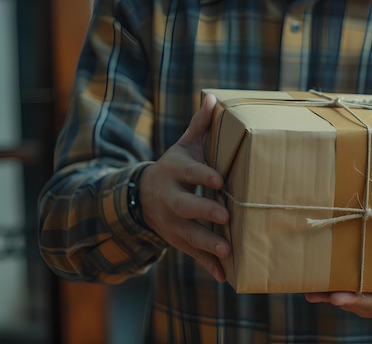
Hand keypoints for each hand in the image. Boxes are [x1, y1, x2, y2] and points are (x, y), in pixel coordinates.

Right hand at [139, 94, 230, 281]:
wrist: (143, 195)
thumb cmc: (175, 167)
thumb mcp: (183, 146)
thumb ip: (200, 126)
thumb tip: (212, 97)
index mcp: (174, 172)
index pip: (190, 173)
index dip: (203, 176)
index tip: (220, 180)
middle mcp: (170, 198)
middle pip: (185, 206)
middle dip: (204, 212)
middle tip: (226, 215)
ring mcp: (171, 222)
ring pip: (187, 234)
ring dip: (207, 243)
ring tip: (226, 250)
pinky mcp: (176, 240)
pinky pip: (190, 254)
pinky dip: (206, 265)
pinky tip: (223, 276)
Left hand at [305, 292, 371, 322]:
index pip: (369, 303)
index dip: (353, 299)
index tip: (337, 297)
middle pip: (352, 301)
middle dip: (335, 297)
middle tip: (317, 293)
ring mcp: (365, 299)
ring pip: (344, 295)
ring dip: (327, 291)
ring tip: (310, 286)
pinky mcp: (360, 289)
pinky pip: (342, 288)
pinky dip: (328, 287)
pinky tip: (311, 282)